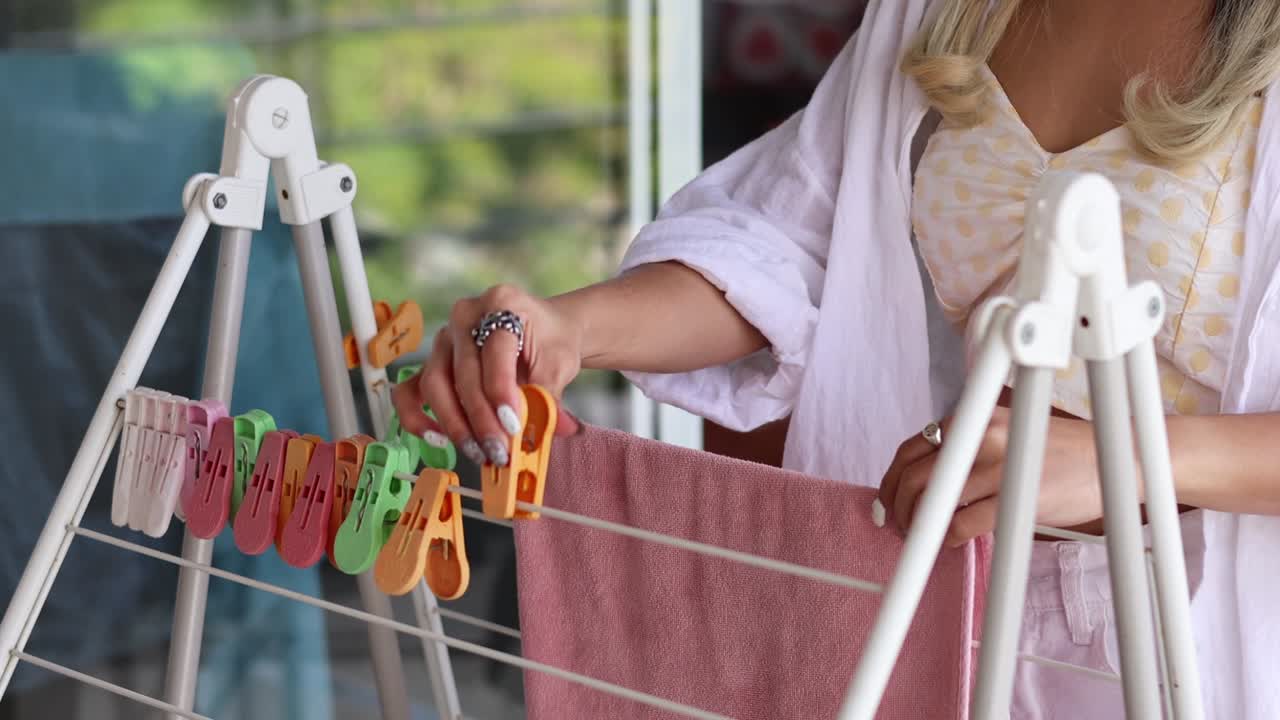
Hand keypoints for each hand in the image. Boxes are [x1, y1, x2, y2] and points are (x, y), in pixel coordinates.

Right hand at [391, 284, 583, 467]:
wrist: (546, 330)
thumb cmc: (551, 341)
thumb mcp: (560, 363)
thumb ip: (551, 395)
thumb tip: (556, 429)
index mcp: (500, 303)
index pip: (494, 351)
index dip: (501, 392)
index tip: (513, 427)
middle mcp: (465, 316)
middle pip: (462, 372)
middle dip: (480, 418)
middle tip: (498, 451)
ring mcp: (445, 338)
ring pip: (434, 383)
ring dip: (454, 424)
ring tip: (478, 451)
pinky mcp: (433, 361)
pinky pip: (411, 390)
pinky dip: (418, 417)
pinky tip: (439, 439)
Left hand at [877, 407, 1106, 547]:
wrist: (1113, 459)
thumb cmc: (1058, 451)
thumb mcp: (1006, 432)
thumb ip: (967, 447)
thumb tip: (924, 479)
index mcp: (974, 419)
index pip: (912, 447)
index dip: (890, 479)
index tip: (885, 500)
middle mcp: (980, 437)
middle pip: (913, 476)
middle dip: (897, 506)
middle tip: (900, 526)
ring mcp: (997, 467)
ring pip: (932, 501)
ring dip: (918, 526)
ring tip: (922, 538)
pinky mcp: (1014, 498)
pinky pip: (962, 524)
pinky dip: (949, 538)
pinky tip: (954, 542)